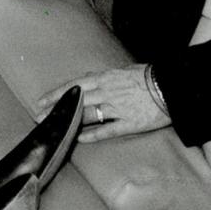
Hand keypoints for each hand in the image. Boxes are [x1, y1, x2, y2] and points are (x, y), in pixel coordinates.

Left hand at [34, 64, 169, 143]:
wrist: (172, 87)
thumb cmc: (149, 76)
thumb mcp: (123, 70)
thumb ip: (105, 77)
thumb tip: (89, 80)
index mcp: (106, 78)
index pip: (74, 86)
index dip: (56, 94)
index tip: (41, 101)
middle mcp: (108, 93)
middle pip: (76, 102)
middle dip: (56, 109)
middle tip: (38, 117)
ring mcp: (118, 109)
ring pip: (88, 116)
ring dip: (69, 122)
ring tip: (55, 128)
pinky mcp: (130, 123)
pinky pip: (107, 130)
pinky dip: (92, 135)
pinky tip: (80, 139)